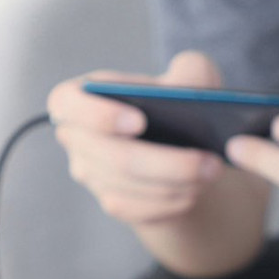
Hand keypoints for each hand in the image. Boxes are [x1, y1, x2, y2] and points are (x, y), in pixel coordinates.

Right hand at [47, 52, 224, 227]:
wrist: (181, 148)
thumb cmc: (178, 103)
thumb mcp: (190, 75)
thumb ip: (191, 70)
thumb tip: (189, 90)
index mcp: (82, 97)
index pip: (67, 104)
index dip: (97, 115)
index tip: (139, 121)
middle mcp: (78, 138)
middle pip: (113, 157)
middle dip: (165, 162)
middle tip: (208, 161)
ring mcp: (92, 175)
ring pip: (131, 186)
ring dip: (176, 182)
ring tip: (212, 173)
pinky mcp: (113, 203)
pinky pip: (139, 208)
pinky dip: (172, 201)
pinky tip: (197, 191)